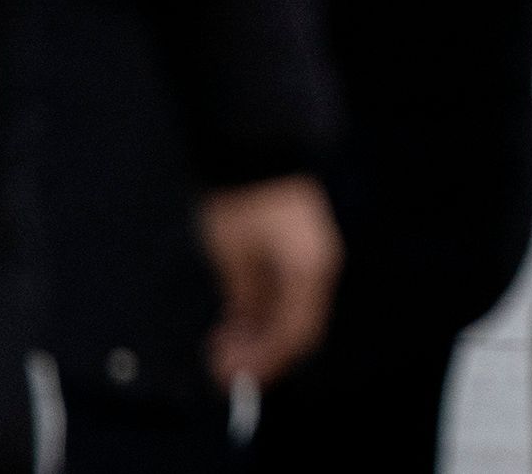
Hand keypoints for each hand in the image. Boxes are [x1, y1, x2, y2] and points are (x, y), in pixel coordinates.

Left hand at [197, 176, 340, 389]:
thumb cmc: (241, 203)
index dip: (266, 361)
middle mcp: (312, 272)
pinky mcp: (283, 261)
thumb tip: (243, 338)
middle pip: (293, 332)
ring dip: (255, 340)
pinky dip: (254, 322)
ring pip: (283, 321)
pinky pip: (273, 303)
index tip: (231, 374)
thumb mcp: (238, 256)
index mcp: (310, 272)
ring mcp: (301, 266)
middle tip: (219, 367)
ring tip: (220, 346)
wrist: (247, 156)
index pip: (296, 334)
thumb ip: (247, 299)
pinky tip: (229, 328)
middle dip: (259, 355)